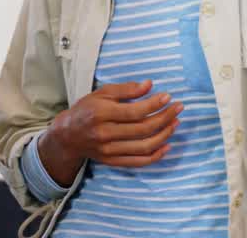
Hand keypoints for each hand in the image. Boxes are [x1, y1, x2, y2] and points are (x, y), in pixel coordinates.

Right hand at [38, 80, 182, 184]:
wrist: (68, 136)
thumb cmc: (86, 110)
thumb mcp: (101, 94)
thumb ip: (125, 89)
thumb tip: (149, 85)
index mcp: (101, 113)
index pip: (134, 111)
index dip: (154, 105)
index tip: (168, 97)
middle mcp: (105, 133)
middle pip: (143, 128)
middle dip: (165, 117)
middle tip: (178, 108)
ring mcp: (109, 150)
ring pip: (144, 146)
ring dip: (164, 135)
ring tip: (175, 123)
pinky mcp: (113, 161)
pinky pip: (139, 162)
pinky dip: (156, 156)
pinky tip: (167, 145)